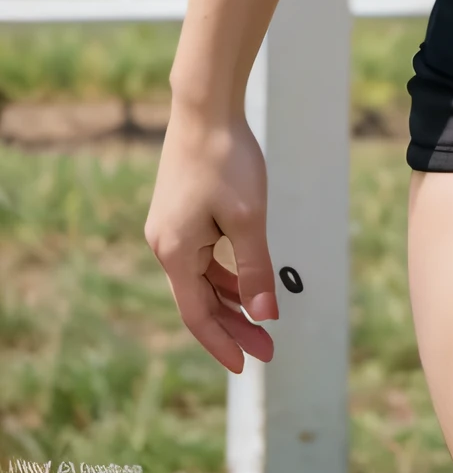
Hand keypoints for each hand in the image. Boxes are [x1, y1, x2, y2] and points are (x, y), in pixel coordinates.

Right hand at [145, 105, 278, 372]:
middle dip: (234, 325)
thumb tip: (264, 314)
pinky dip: (223, 272)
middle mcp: (164, 244)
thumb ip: (255, 269)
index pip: (197, 315)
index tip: (248, 365)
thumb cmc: (227, 159)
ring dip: (230, 299)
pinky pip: (202, 256)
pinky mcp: (180, 211)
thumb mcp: (249, 219)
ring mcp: (170, 227)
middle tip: (268, 347)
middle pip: (199, 300)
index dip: (223, 343)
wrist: (205, 107)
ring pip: (201, 278)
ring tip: (262, 320)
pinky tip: (245, 280)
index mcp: (175, 252)